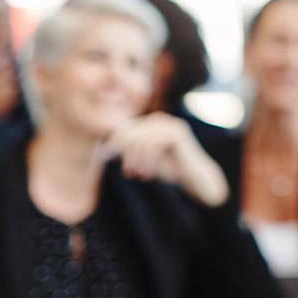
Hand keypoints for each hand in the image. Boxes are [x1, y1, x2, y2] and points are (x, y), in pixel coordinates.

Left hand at [107, 113, 228, 206]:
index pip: (126, 128)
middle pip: (132, 132)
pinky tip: (149, 173)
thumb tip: (103, 149)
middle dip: (128, 154)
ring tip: (140, 175)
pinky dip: (148, 161)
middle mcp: (160, 119)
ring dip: (138, 160)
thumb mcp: (144, 159)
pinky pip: (154, 143)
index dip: (116, 144)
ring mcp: (170, 124)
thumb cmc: (169, 170)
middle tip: (129, 173)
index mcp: (151, 123)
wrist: (194, 177)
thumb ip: (129, 151)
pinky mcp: (177, 132)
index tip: (112, 161)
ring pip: (141, 139)